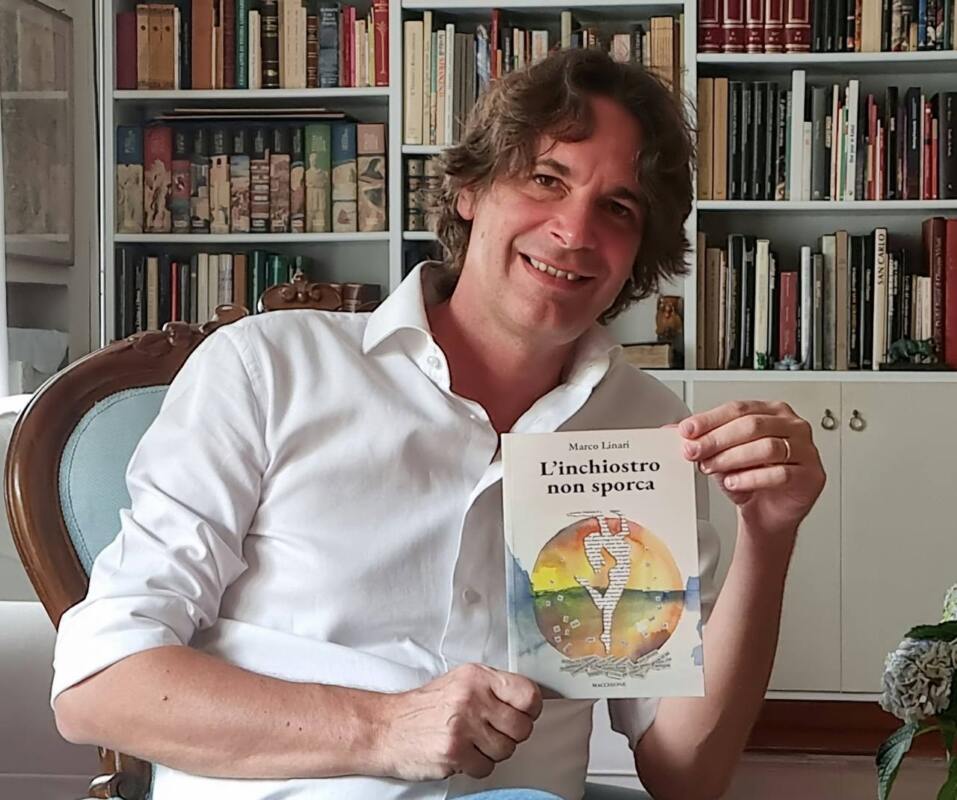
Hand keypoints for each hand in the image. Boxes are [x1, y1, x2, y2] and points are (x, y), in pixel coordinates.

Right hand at [377, 663, 541, 780]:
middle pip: (522, 727)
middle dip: (509, 735)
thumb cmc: (426, 707)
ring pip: (506, 750)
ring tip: (471, 742)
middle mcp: (472, 697)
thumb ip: (493, 688)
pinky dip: (476, 766)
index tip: (522, 714)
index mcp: (477, 676)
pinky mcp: (455, 752)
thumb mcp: (460, 682)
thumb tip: (531, 701)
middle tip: (490, 732)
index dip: (530, 710)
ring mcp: (463, 726)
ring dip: (491, 752)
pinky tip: (461, 754)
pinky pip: (487, 768)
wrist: (388, 727)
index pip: (528, 694)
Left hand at [677, 400, 825, 538]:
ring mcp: (805, 449)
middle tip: (694, 452)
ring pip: (767, 447)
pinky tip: (734, 482)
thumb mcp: (721, 455)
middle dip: (717, 439)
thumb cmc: (749, 477)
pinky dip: (752, 478)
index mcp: (771, 411)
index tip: (687, 431)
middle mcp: (791, 426)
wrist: (768, 512)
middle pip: (751, 425)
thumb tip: (671, 431)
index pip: (738, 409)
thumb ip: (701, 440)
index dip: (710, 419)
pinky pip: (780, 473)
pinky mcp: (811, 475)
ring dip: (732, 458)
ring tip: (711, 468)